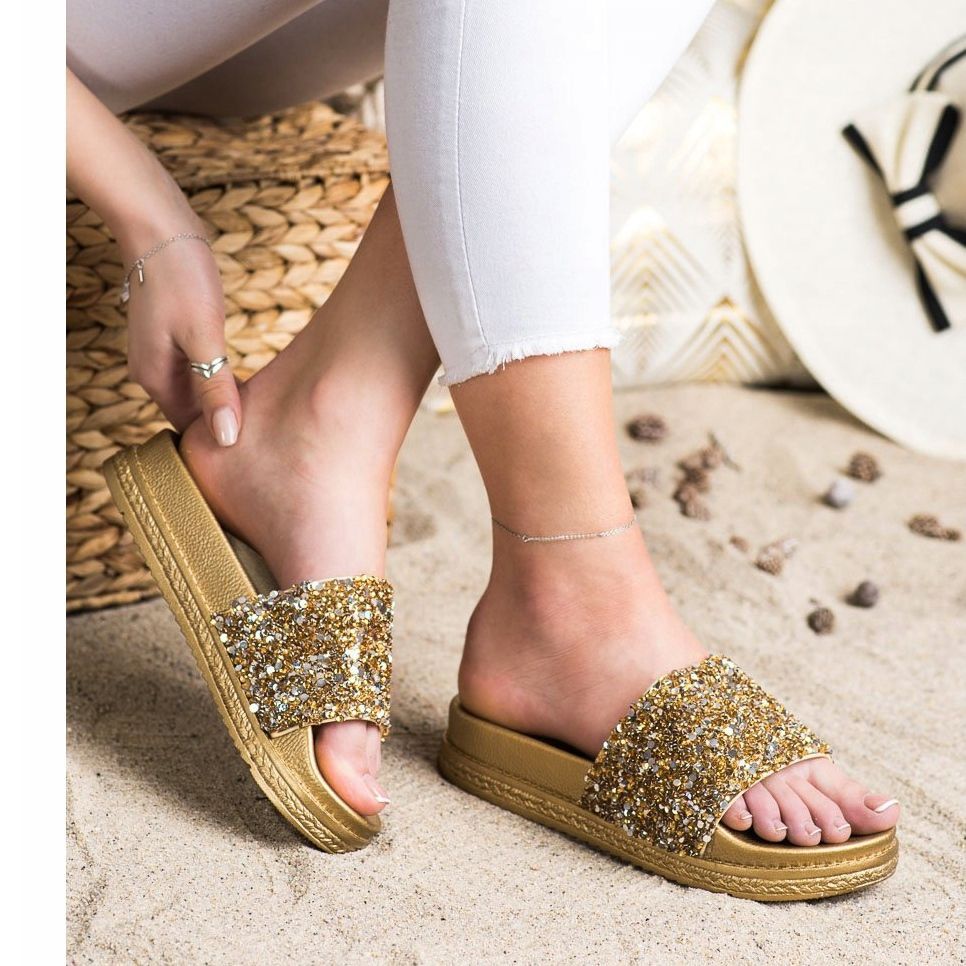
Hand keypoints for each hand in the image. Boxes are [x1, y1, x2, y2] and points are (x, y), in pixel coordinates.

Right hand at [67, 67, 241, 445]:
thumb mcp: (204, 336)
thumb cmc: (181, 276)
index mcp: (154, 379)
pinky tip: (250, 383)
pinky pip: (199, 373)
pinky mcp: (175, 338)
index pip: (189, 430)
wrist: (161, 225)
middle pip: (193, 414)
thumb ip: (215, 388)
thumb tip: (225, 438)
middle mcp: (153, 372)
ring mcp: (162, 355)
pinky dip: (221, 380)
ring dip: (227, 401)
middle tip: (272, 434)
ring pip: (198, 393)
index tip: (261, 447)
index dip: (223, 439)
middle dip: (227, 423)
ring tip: (268, 412)